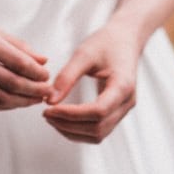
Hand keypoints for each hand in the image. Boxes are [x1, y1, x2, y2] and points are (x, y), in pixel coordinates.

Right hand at [0, 9, 50, 110]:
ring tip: (35, 99)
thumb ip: (15, 45)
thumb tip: (43, 60)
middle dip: (34, 90)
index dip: (36, 72)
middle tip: (47, 92)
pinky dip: (4, 105)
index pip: (17, 61)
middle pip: (10, 82)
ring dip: (22, 101)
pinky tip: (15, 102)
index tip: (47, 76)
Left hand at [42, 24, 140, 143]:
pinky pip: (98, 130)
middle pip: (97, 128)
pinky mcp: (116, 112)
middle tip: (46, 114)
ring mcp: (123, 109)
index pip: (98, 111)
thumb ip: (67, 76)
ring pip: (98, 134)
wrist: (125, 39)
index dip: (72, 114)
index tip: (49, 109)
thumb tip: (50, 100)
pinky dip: (79, 130)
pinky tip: (63, 119)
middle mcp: (126, 102)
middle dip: (69, 125)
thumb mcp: (85, 53)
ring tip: (52, 118)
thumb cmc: (107, 42)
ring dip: (73, 131)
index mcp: (123, 86)